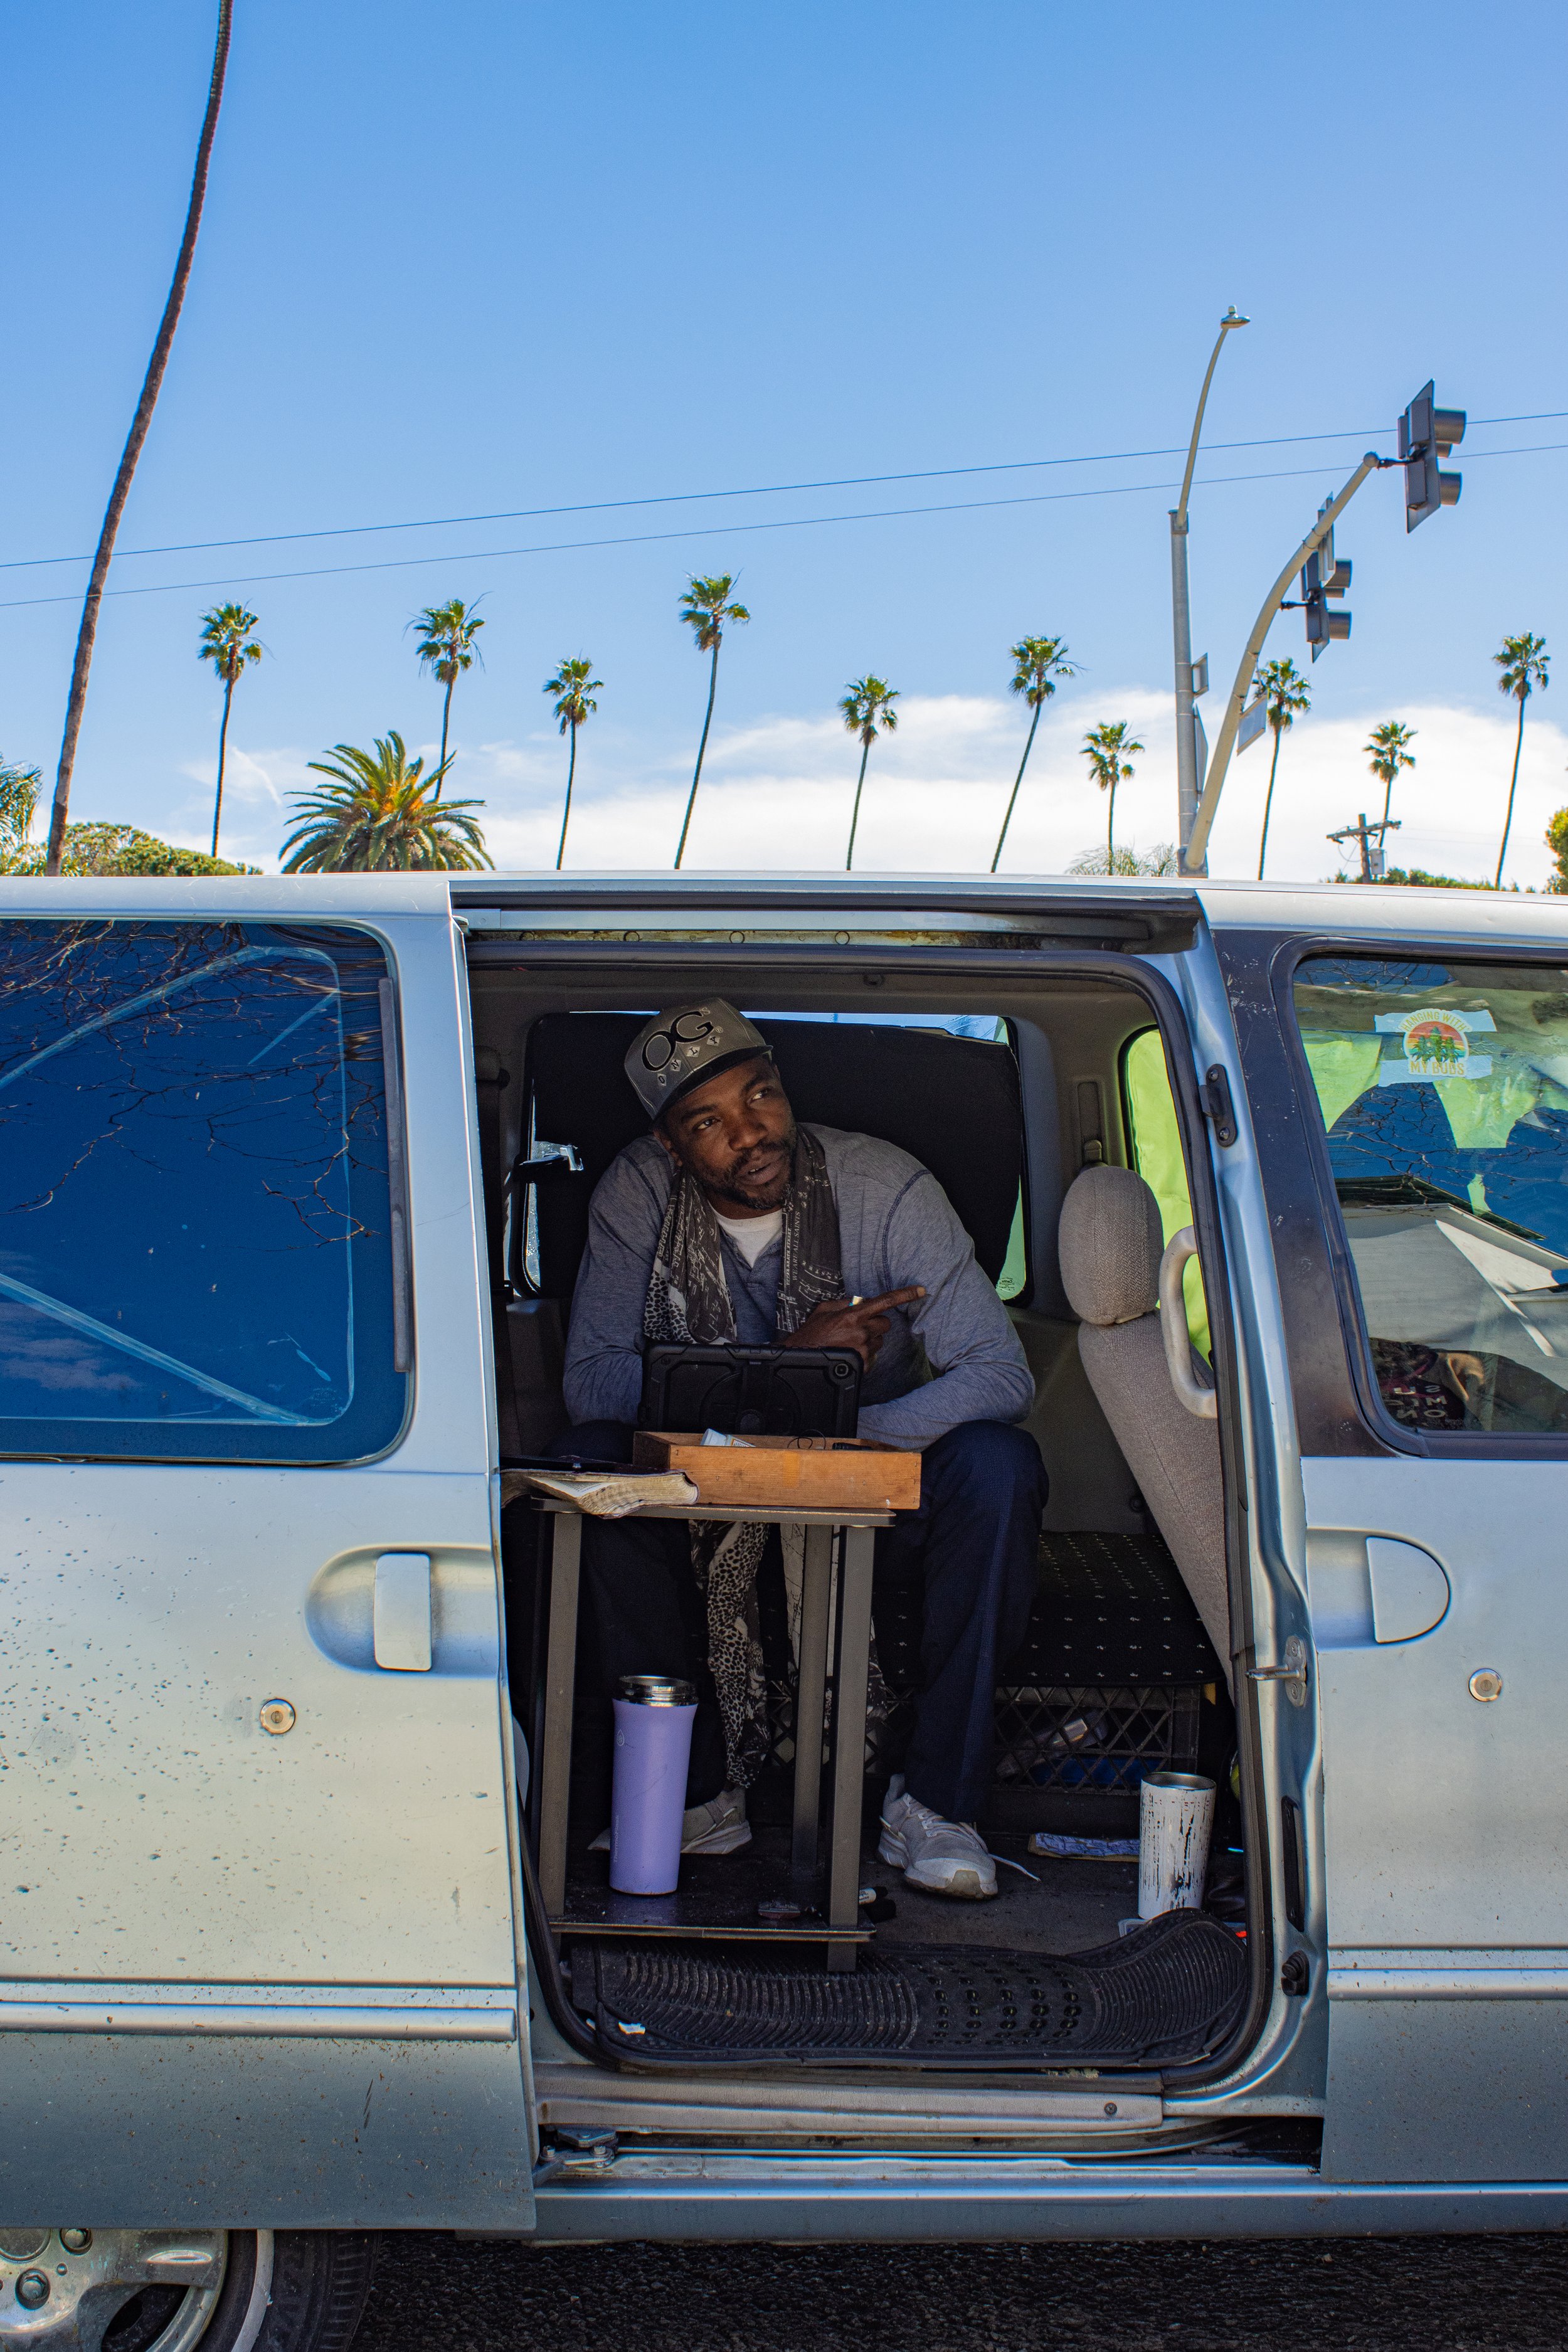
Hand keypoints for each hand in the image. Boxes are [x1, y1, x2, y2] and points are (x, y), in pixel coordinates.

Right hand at [781, 1287, 925, 1370]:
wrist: (802, 1358)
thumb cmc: (812, 1334)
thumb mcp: (824, 1310)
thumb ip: (844, 1303)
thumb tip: (859, 1301)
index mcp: (854, 1315)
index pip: (885, 1301)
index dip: (905, 1295)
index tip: (921, 1290)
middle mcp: (862, 1332)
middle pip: (885, 1323)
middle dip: (875, 1323)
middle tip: (858, 1327)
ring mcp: (864, 1350)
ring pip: (879, 1340)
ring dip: (869, 1339)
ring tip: (848, 1342)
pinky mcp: (864, 1365)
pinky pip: (873, 1356)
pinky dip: (864, 1354)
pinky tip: (848, 1353)